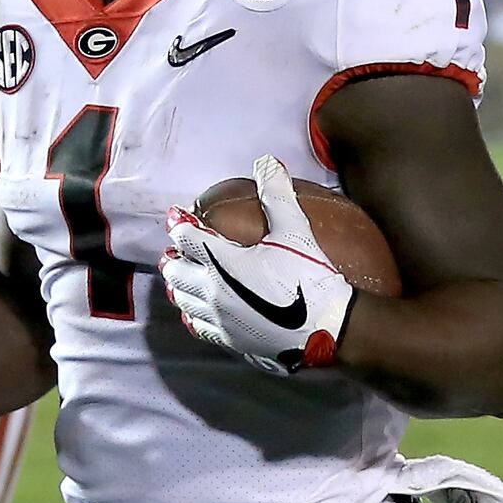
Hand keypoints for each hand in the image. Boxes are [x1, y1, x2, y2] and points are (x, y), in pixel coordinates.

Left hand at [161, 155, 353, 374]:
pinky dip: (191, 312)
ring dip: (179, 283)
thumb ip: (277, 194)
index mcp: (219, 261)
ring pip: (181, 299)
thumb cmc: (309, 277)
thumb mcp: (294, 229)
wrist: (327, 328)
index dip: (179, 222)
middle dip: (174, 255)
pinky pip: (197, 326)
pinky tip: (198, 309)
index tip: (179, 216)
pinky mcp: (228, 340)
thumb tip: (266, 161)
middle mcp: (210, 291)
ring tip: (185, 274)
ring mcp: (217, 319)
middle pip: (175, 270)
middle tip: (180, 247)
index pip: (184, 237)